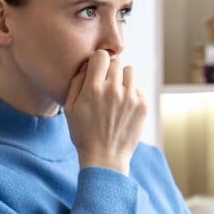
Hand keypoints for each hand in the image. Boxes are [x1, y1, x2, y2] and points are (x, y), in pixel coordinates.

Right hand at [64, 50, 146, 174]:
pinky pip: (138, 89)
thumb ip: (77, 82)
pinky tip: (123, 108)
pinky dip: (132, 94)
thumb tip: (87, 65)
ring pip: (130, 71)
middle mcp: (114, 90)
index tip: (97, 69)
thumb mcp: (70, 108)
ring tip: (117, 93)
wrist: (105, 158)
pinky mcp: (143, 106)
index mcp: (93, 88)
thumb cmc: (83, 133)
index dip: (98, 61)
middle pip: (116, 62)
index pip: (101, 56)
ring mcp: (131, 98)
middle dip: (110, 70)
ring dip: (123, 78)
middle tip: (105, 85)